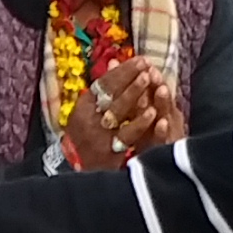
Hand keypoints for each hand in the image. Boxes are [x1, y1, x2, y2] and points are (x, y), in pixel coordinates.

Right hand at [65, 61, 185, 168]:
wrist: (79, 172)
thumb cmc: (87, 138)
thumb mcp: (88, 113)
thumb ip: (102, 89)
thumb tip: (114, 61)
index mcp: (83, 106)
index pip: (102, 83)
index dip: (122, 71)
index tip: (140, 60)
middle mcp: (88, 119)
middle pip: (110, 95)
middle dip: (129, 79)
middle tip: (146, 67)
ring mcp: (98, 136)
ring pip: (118, 112)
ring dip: (134, 94)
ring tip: (149, 81)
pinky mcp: (109, 152)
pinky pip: (126, 135)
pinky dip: (140, 123)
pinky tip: (153, 113)